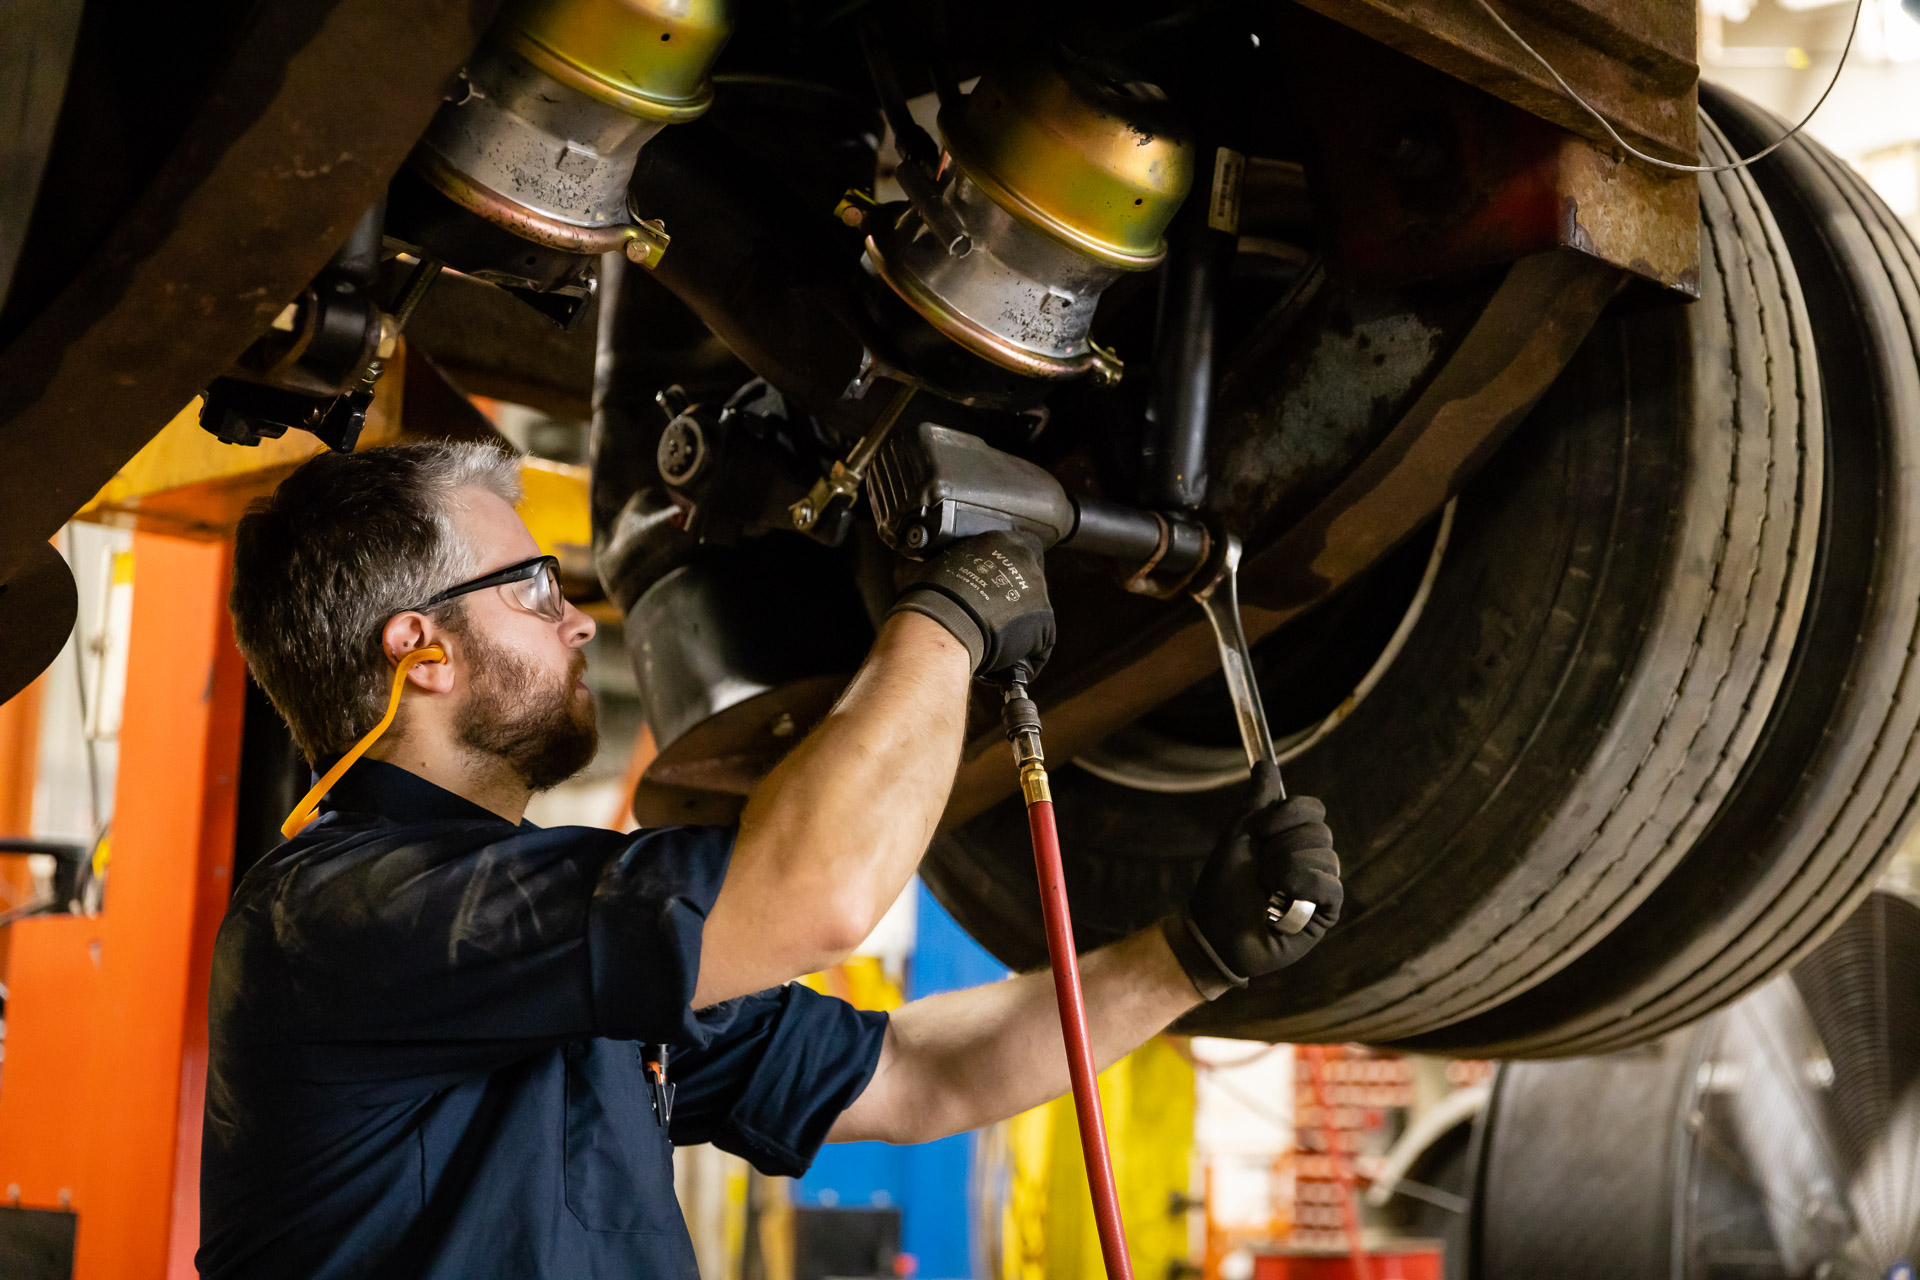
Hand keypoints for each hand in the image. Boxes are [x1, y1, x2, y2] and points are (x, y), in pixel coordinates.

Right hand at [889, 530, 1054, 678]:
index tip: (1002, 585)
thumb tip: (962, 572)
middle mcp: (1028, 562)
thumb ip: (969, 562)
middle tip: (992, 614)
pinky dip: (1023, 653)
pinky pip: (1038, 645)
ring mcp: (1040, 593)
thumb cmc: (937, 594)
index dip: (1012, 572)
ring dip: (1018, 625)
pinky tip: (1003, 658)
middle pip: (1031, 583)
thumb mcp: (951, 561)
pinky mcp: (1045, 625)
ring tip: (993, 638)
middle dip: (1015, 599)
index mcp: (1006, 542)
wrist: (944, 622)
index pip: (1024, 549)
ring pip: (1035, 614)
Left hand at [1162, 763, 1341, 999]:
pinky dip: (1302, 888)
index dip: (1286, 814)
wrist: (1214, 931)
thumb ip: (1257, 801)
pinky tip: (1280, 902)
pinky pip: (1330, 886)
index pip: (1313, 808)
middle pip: (1319, 831)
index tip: (1258, 831)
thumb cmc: (1223, 885)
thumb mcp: (1238, 836)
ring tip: (1267, 891)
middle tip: (1259, 870)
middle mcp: (1312, 858)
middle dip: (1280, 848)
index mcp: (1293, 837)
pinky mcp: (1326, 913)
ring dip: (1284, 871)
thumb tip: (1266, 763)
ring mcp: (1321, 886)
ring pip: (1324, 857)